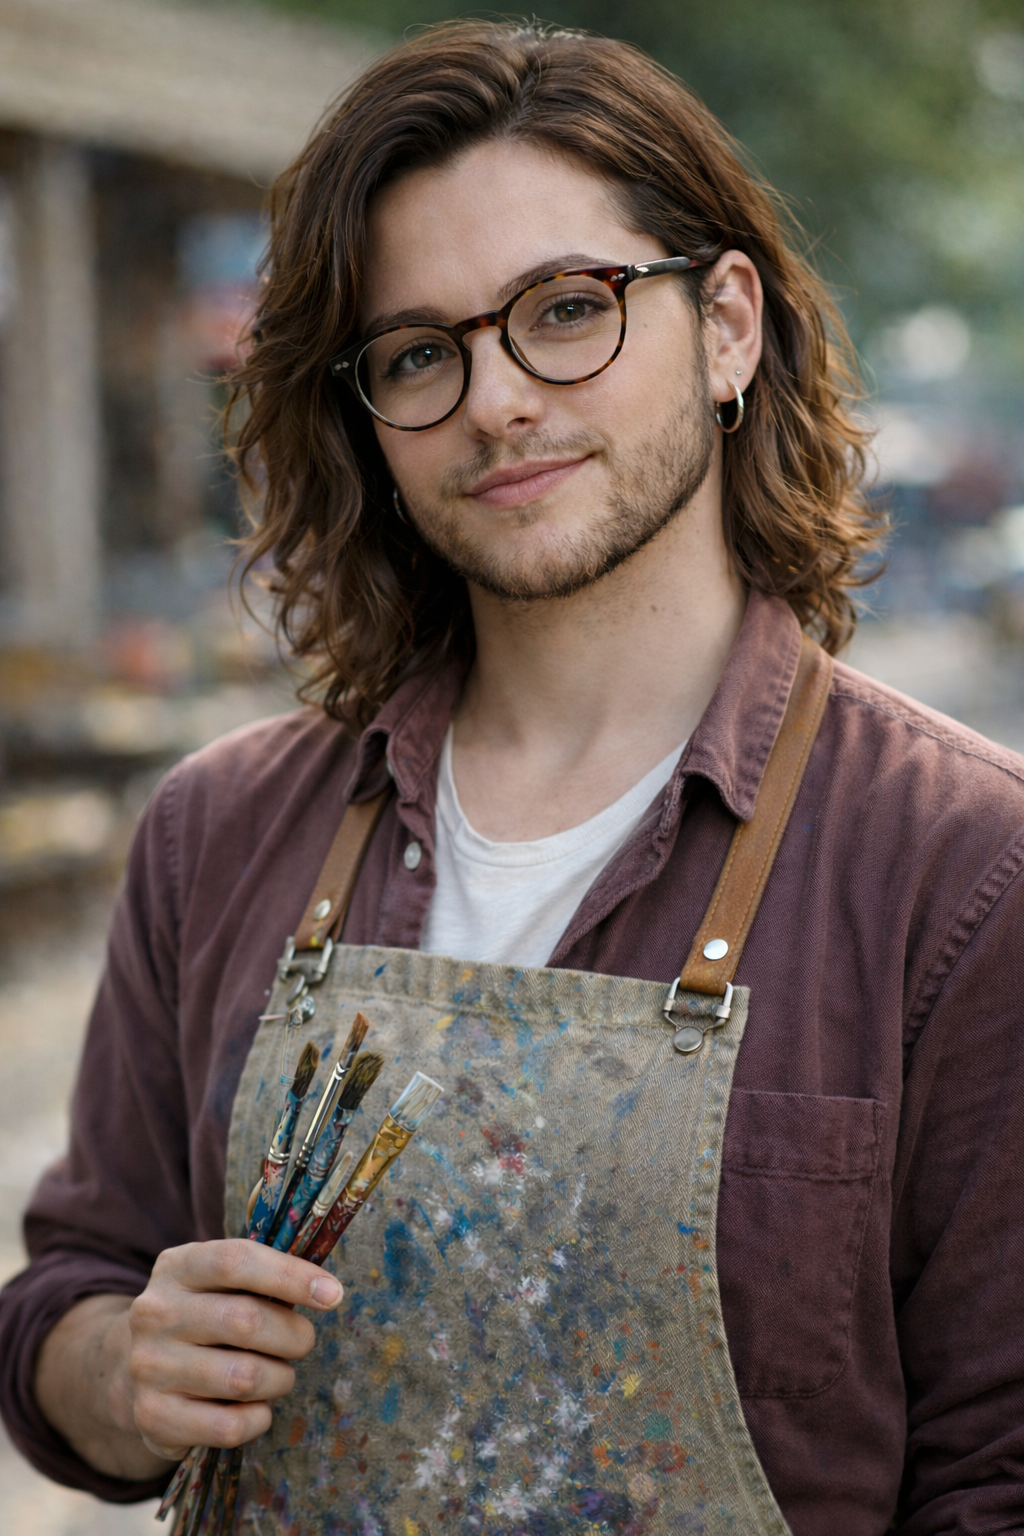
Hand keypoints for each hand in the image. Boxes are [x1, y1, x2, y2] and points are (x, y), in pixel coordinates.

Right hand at [128, 1238, 342, 1460]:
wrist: (140, 1371)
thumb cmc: (208, 1315)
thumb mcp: (223, 1283)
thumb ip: (266, 1278)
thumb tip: (326, 1291)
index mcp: (177, 1267)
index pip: (236, 1261)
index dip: (290, 1276)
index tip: (332, 1294)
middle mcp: (155, 1313)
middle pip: (246, 1320)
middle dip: (293, 1336)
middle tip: (302, 1342)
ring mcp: (149, 1366)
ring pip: (244, 1377)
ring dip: (279, 1379)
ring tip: (277, 1375)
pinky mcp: (152, 1416)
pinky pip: (230, 1426)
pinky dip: (258, 1419)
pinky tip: (255, 1408)